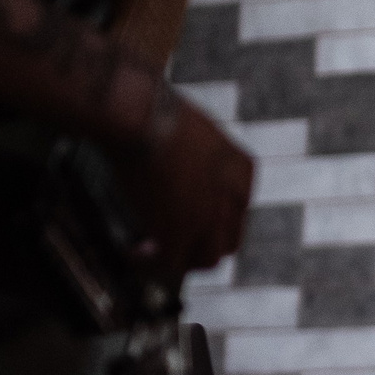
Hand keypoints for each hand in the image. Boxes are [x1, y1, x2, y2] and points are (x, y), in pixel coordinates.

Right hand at [108, 76, 254, 275]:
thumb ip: (192, 151)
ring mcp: (210, 219)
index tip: (183, 221)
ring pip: (206, 260)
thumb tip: (168, 152)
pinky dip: (152, 265)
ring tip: (149, 254)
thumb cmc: (155, 109)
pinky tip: (133, 252)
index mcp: (241, 171)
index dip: (210, 222)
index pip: (237, 213)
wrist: (142, 115)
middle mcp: (233, 198)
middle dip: (199, 247)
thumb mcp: (190, 129)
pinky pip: (171, 265)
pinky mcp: (181, 233)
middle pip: (227, 242)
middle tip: (166, 245)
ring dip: (178, 261)